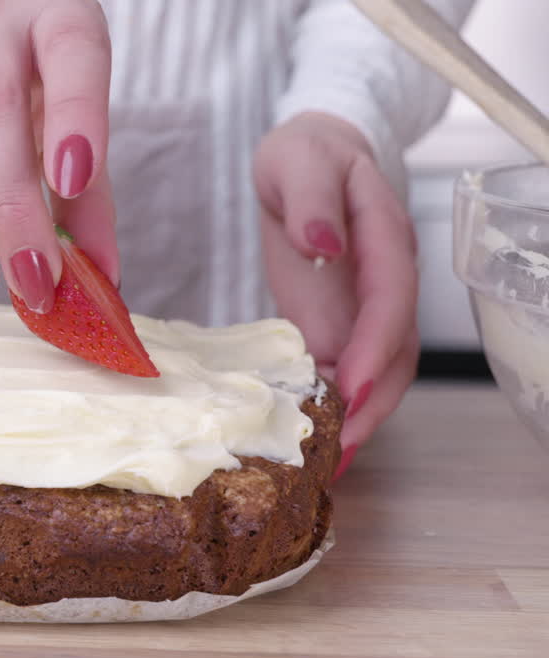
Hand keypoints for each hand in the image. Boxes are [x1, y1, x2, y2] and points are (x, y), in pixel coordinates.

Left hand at [254, 112, 419, 475]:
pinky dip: (342, 404)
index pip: (390, 298)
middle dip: (375, 403)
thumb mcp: (298, 161)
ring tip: (330, 461)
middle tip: (340, 451)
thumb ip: (310, 199)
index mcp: (382, 236)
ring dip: (362, 415)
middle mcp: (388, 276)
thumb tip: (325, 244)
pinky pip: (355, 366)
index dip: (375, 346)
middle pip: (399, 349)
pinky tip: (317, 437)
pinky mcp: (349, 318)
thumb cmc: (305, 155)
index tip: (351, 388)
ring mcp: (372, 301)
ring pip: (383, 367)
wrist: (311, 155)